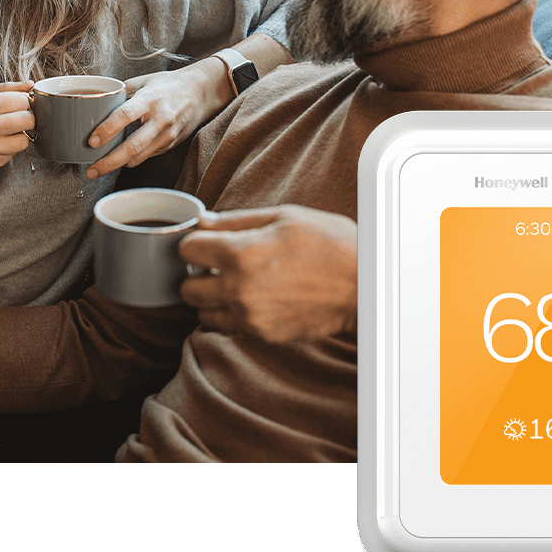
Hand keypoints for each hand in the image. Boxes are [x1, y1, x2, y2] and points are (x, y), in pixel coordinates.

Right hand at [0, 81, 34, 217]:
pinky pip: (13, 155)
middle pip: (27, 120)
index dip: (25, 102)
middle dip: (27, 118)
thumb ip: (3, 88)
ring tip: (5, 132)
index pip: (20, 101)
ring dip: (20, 136)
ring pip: (24, 140)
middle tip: (17, 119)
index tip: (19, 105)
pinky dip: (9, 149)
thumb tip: (30, 85)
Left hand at [83, 60, 226, 179]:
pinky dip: (131, 159)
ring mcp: (167, 134)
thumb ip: (120, 91)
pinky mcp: (170, 144)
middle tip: (91, 171)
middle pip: (132, 146)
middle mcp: (160, 119)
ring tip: (98, 169)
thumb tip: (96, 101)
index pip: (125, 116)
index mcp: (150, 99)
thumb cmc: (169, 85)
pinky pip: (147, 155)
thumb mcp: (144, 81)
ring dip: (117, 165)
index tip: (91, 141)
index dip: (107, 130)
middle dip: (109, 162)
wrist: (201, 92)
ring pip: (139, 157)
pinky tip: (120, 158)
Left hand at [177, 205, 357, 343]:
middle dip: (197, 273)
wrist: (365, 284)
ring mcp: (250, 317)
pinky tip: (252, 299)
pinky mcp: (263, 335)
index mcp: (241, 254)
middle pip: (187, 288)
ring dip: (211, 298)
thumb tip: (204, 220)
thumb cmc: (330, 243)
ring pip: (202, 314)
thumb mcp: (283, 217)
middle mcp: (239, 289)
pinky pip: (228, 328)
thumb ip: (236, 220)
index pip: (187, 250)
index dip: (196, 242)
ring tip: (235, 283)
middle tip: (218, 264)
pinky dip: (231, 315)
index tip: (207, 241)